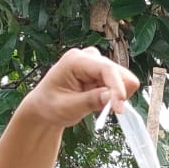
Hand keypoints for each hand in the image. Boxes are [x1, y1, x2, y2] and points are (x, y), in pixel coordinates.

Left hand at [22, 48, 139, 127]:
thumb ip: (90, 101)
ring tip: (96, 104)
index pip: (106, 69)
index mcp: (75, 60)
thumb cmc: (50, 105)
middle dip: (118, 94)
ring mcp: (97, 62)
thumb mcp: (67, 107)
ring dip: (115, 96)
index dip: (117, 88)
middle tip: (105, 111)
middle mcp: (89, 56)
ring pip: (123, 79)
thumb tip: (112, 97)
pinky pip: (120, 84)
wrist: (45, 105)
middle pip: (120, 72)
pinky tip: (98, 100)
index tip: (119, 109)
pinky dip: (114, 96)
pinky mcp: (103, 71)